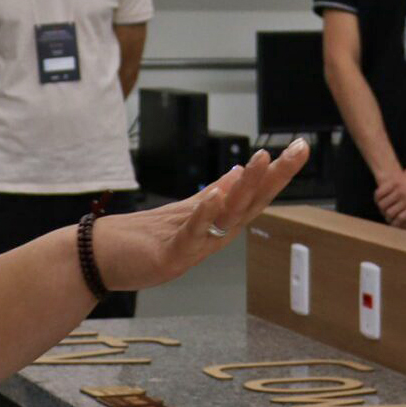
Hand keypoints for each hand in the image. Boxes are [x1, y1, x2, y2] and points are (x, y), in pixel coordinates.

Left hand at [91, 139, 310, 291]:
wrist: (105, 259)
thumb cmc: (145, 238)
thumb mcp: (187, 211)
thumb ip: (215, 195)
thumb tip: (239, 174)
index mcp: (218, 221)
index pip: (256, 194)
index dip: (280, 172)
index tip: (300, 147)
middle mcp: (214, 233)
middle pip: (252, 203)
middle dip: (276, 177)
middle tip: (298, 151)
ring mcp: (195, 245)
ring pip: (228, 215)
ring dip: (247, 188)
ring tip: (262, 160)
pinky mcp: (172, 255)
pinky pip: (193, 232)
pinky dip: (206, 213)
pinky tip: (217, 194)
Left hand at [375, 166, 405, 224]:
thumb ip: (402, 176)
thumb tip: (400, 176)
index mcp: (396, 181)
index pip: (379, 194)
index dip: (377, 201)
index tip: (379, 205)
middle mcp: (399, 191)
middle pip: (384, 205)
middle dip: (384, 211)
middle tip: (385, 215)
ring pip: (391, 213)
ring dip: (390, 218)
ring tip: (391, 221)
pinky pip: (401, 219)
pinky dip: (397, 223)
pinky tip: (397, 224)